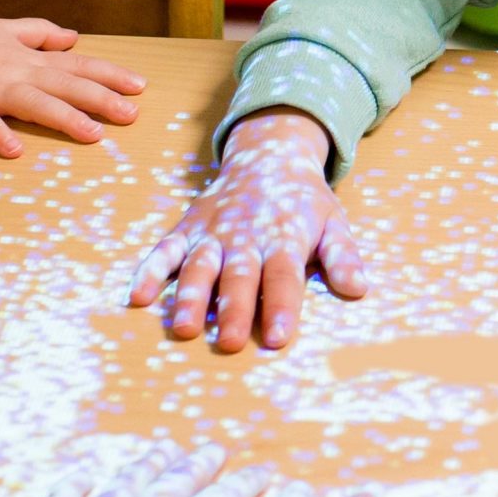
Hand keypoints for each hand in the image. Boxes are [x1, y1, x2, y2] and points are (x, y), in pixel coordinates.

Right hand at [0, 0, 143, 155]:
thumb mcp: (3, 29)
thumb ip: (39, 34)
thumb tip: (73, 36)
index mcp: (27, 57)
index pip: (76, 65)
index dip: (109, 75)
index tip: (140, 87)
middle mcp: (16, 70)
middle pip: (65, 84)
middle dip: (100, 99)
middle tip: (132, 115)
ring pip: (34, 102)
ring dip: (64, 117)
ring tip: (93, 134)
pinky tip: (14, 149)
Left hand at [20, 441, 275, 496]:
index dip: (242, 486)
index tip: (263, 469)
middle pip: (179, 481)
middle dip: (202, 465)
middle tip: (218, 448)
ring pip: (134, 478)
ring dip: (152, 462)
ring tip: (168, 446)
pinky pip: (73, 496)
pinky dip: (79, 484)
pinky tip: (84, 474)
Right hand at [128, 110, 365, 351]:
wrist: (268, 154)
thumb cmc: (303, 201)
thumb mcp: (333, 222)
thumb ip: (342, 256)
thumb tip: (358, 288)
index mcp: (284, 237)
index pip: (283, 275)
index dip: (281, 306)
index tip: (279, 338)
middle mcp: (245, 236)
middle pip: (239, 277)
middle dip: (234, 310)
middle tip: (231, 343)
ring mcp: (212, 232)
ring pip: (200, 266)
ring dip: (191, 296)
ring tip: (185, 328)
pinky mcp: (187, 229)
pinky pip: (165, 249)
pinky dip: (151, 270)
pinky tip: (139, 296)